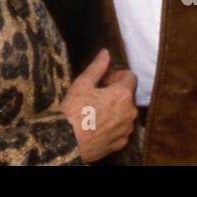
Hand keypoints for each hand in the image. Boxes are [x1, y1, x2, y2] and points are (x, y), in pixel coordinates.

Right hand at [57, 48, 137, 162]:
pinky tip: (97, 124)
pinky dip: (114, 125)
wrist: (66, 141)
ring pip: (125, 112)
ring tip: (95, 110)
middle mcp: (130, 112)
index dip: (116, 75)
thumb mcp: (83, 83)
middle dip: (115, 92)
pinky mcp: (121, 143)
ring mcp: (126, 129)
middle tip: (96, 94)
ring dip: (115, 109)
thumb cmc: (73, 111)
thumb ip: (97, 67)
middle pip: (128, 95)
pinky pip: (122, 129)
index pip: (130, 76)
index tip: (103, 80)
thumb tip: (105, 53)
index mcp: (123, 95)